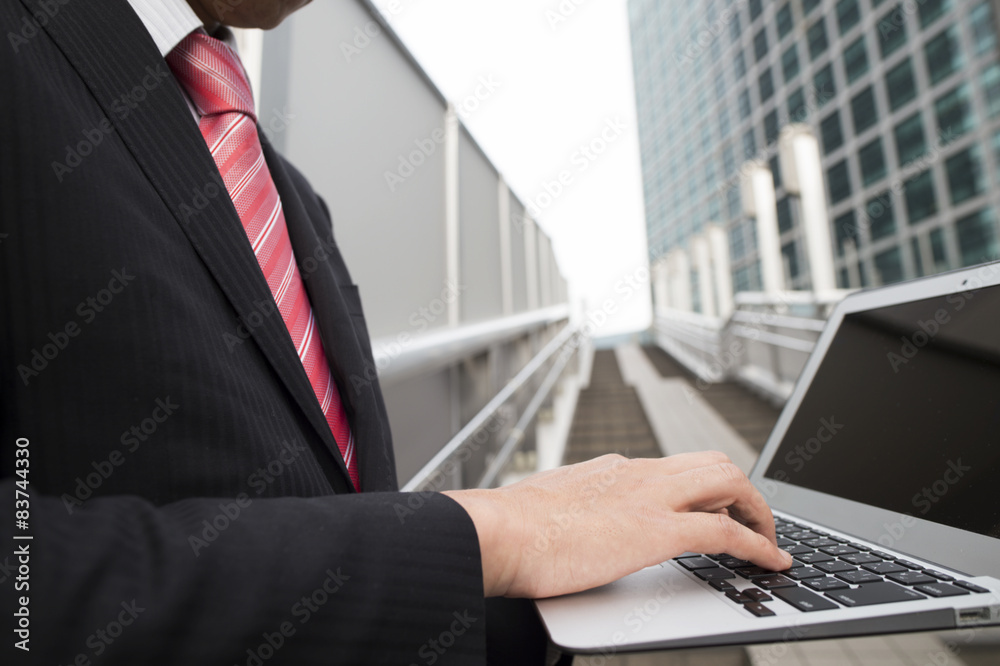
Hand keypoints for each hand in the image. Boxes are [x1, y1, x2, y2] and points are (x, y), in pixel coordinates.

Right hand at [444, 451, 792, 598]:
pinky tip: (772, 560)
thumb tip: (568, 525)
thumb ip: (571, 510)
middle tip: (755, 523)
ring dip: (759, 512)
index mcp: (614, 469)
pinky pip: (726, 531)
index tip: (717, 507)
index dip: (708, 488)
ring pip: (728, 482)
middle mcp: (639, 473)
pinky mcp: (656, 530)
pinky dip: (758, 545)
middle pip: (714, 464)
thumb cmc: (509, 529)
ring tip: (771, 541)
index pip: (677, 468)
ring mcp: (651, 498)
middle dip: (744, 492)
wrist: (497, 532)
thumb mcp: (549, 508)